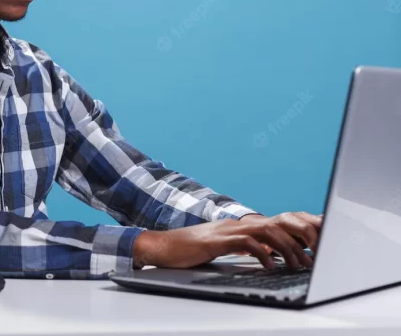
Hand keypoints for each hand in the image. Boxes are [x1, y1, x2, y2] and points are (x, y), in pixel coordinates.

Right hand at [133, 211, 322, 269]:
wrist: (163, 247)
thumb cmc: (192, 251)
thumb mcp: (225, 247)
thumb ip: (247, 247)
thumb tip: (271, 255)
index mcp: (244, 225)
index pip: (280, 220)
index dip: (303, 226)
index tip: (323, 239)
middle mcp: (239, 224)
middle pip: (280, 221)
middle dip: (303, 235)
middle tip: (319, 253)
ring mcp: (229, 230)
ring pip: (268, 230)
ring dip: (288, 248)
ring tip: (300, 265)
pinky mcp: (219, 241)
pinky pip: (247, 243)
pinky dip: (263, 254)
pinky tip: (271, 267)